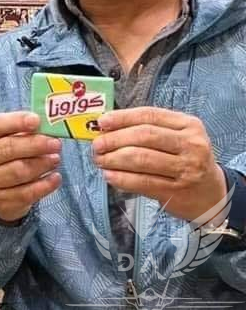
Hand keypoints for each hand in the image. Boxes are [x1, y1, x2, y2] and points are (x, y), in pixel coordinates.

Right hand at [0, 112, 61, 222]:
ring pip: (18, 171)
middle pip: (8, 148)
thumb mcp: (7, 138)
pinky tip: (55, 177)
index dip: (17, 121)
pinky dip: (44, 185)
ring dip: (41, 164)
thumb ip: (23, 130)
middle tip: (55, 143)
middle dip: (35, 144)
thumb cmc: (6, 156)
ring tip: (55, 159)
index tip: (36, 120)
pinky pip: (26, 193)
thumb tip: (46, 125)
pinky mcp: (0, 201)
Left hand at [93, 107, 226, 222]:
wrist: (212, 194)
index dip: (122, 117)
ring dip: (113, 159)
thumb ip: (147, 129)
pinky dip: (121, 178)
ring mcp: (186, 169)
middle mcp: (191, 145)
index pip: (149, 115)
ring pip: (141, 159)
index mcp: (188, 125)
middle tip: (97, 145)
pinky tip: (109, 176)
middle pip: (144, 136)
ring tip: (100, 160)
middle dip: (114, 139)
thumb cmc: (186, 159)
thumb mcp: (177, 137)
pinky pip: (143, 182)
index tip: (101, 122)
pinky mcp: (177, 191)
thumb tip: (107, 127)